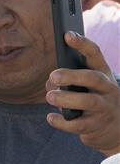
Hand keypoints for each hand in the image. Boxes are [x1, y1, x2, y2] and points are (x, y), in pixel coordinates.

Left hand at [46, 32, 119, 155]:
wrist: (115, 128)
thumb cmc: (94, 99)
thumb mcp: (87, 86)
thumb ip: (68, 80)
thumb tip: (51, 82)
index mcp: (103, 74)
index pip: (95, 55)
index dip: (82, 44)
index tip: (68, 34)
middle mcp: (107, 89)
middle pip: (93, 78)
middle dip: (72, 75)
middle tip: (53, 76)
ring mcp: (104, 108)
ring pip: (88, 102)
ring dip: (66, 99)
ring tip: (50, 96)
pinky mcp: (96, 127)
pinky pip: (79, 125)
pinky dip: (62, 122)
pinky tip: (51, 117)